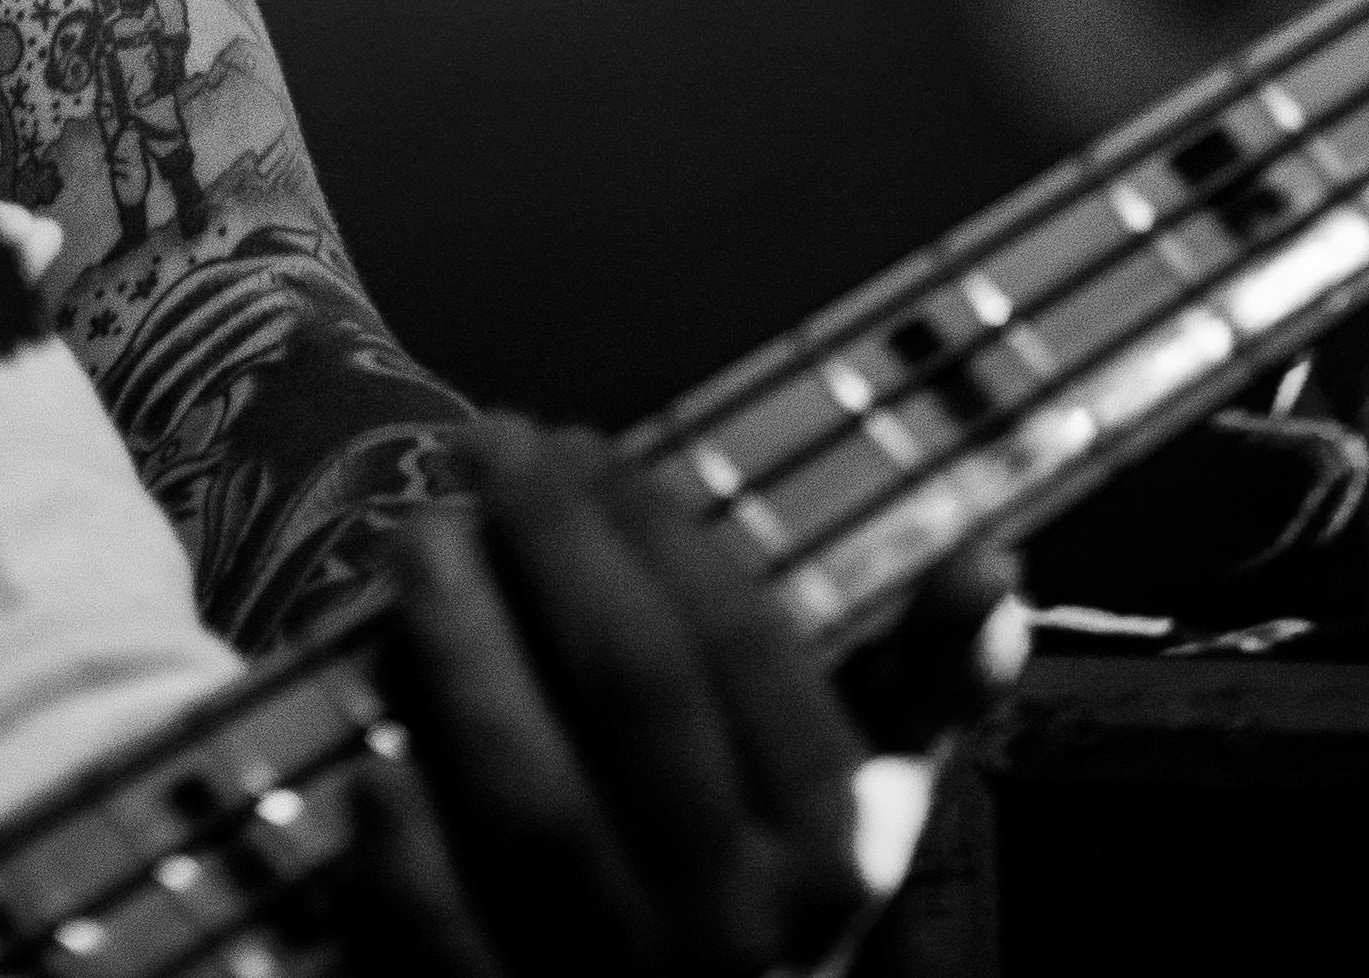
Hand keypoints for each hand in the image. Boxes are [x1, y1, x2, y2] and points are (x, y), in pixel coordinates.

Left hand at [346, 422, 874, 977]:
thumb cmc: (754, 895)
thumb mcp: (859, 813)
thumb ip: (922, 691)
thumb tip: (996, 561)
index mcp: (833, 860)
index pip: (744, 653)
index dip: (654, 529)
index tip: (580, 441)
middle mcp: (743, 935)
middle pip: (633, 698)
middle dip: (552, 548)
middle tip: (480, 444)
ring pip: (536, 808)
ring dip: (465, 652)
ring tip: (415, 538)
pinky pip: (450, 948)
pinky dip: (408, 859)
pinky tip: (372, 764)